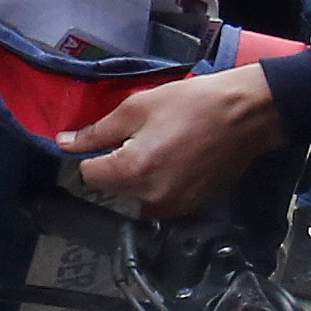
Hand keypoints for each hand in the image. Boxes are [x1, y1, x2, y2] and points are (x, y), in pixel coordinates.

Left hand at [72, 65, 283, 218]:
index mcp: (131, 171)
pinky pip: (161, 200)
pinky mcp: (192, 207)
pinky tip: (177, 160)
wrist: (246, 114)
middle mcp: (149, 197)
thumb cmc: (191, 103)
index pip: (89, 175)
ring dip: (139, 177)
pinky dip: (161, 184)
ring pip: (136, 196)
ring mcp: (173, 206)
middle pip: (113, 187)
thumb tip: (63, 143)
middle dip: (118, 165)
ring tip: (161, 147)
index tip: (108, 139)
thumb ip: (97, 131)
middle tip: (142, 137)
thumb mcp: (137, 108)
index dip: (92, 155)